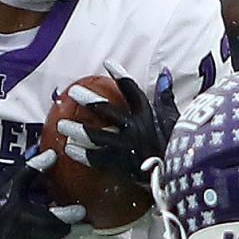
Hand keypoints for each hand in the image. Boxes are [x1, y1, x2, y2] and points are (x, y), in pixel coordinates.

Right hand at [0, 150, 84, 238]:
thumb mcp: (12, 180)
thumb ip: (33, 168)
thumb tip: (52, 155)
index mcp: (27, 216)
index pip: (57, 218)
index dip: (71, 214)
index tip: (81, 210)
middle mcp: (29, 233)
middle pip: (59, 232)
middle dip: (70, 224)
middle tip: (78, 215)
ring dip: (60, 230)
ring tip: (65, 219)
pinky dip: (49, 235)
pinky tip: (49, 225)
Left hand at [57, 62, 179, 183]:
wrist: (177, 174)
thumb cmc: (175, 145)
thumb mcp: (174, 118)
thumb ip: (166, 96)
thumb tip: (165, 72)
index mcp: (147, 114)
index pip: (131, 90)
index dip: (119, 76)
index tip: (106, 63)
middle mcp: (135, 127)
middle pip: (107, 110)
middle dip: (88, 100)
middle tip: (72, 92)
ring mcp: (126, 146)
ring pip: (97, 136)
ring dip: (77, 130)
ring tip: (61, 125)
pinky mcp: (121, 164)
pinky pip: (98, 159)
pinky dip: (83, 155)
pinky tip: (69, 149)